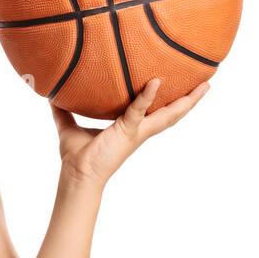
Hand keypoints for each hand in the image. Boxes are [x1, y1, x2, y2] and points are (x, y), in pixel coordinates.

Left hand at [51, 77, 209, 185]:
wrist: (76, 175)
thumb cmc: (76, 157)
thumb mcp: (69, 127)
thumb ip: (63, 111)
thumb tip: (51, 95)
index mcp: (130, 128)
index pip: (155, 111)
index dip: (169, 100)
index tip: (180, 85)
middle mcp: (139, 131)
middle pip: (171, 114)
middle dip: (190, 100)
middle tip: (206, 83)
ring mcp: (136, 132)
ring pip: (167, 114)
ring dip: (186, 101)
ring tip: (204, 85)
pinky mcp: (126, 132)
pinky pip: (138, 111)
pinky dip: (146, 96)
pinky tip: (155, 82)